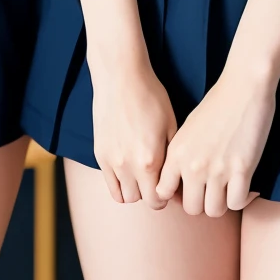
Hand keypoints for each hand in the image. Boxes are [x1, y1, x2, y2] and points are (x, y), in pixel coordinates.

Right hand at [90, 52, 177, 206]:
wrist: (120, 78)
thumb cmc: (151, 97)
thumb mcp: (172, 125)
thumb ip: (173, 158)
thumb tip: (179, 181)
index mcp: (151, 160)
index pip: (160, 199)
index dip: (170, 195)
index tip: (173, 185)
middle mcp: (129, 166)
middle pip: (144, 201)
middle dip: (155, 195)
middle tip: (161, 182)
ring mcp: (112, 162)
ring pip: (126, 197)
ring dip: (137, 191)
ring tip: (145, 176)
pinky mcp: (100, 156)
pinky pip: (110, 187)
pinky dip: (121, 185)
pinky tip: (130, 172)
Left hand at [154, 59, 274, 215]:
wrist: (243, 87)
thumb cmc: (216, 105)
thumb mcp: (186, 130)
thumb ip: (179, 156)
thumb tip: (178, 183)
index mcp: (175, 154)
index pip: (163, 193)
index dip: (177, 195)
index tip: (189, 189)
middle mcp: (193, 166)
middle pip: (192, 208)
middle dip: (202, 202)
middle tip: (213, 191)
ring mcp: (217, 170)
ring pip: (214, 211)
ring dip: (222, 203)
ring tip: (228, 189)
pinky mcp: (242, 171)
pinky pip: (236, 204)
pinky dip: (241, 199)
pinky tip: (243, 186)